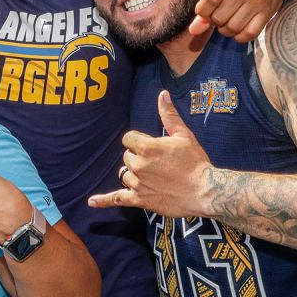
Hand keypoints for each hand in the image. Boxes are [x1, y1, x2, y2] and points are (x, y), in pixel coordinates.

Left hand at [89, 91, 212, 216]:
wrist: (205, 191)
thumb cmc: (195, 162)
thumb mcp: (184, 135)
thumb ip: (169, 115)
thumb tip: (162, 95)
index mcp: (147, 148)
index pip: (128, 139)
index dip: (138, 141)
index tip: (151, 145)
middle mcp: (139, 165)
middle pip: (127, 156)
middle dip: (138, 157)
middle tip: (158, 163)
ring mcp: (138, 184)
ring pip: (125, 174)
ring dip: (133, 173)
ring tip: (151, 176)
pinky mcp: (140, 200)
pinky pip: (117, 199)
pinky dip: (103, 200)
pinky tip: (91, 201)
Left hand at [189, 0, 291, 42]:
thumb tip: (193, 29)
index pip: (209, 0)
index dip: (202, 12)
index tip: (204, 11)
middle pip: (219, 18)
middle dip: (214, 21)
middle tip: (220, 15)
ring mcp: (258, 1)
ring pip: (232, 28)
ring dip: (226, 30)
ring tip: (228, 21)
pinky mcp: (268, 13)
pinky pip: (248, 35)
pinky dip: (239, 37)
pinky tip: (239, 29)